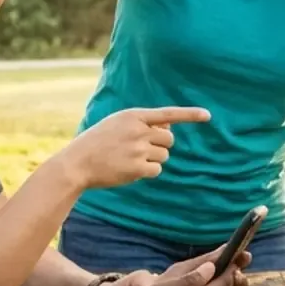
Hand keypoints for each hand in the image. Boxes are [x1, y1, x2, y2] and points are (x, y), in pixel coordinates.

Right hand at [63, 107, 211, 188]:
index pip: (167, 113)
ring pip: (164, 155)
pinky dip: (148, 172)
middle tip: (141, 149)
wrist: (77, 162)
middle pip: (169, 138)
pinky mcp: (137, 168)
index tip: (208, 115)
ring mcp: (138, 149)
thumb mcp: (117, 124)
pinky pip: (157, 170)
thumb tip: (168, 128)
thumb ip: (141, 123)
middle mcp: (138, 130)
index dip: (189, 115)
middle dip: (160, 144)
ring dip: (153, 159)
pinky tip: (130, 170)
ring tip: (130, 159)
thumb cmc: (96, 142)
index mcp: (133, 116)